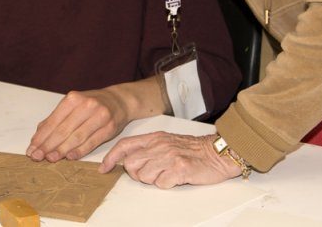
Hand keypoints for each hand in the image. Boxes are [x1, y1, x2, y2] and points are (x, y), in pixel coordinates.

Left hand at [26, 87, 129, 161]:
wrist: (119, 101)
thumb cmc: (92, 104)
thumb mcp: (74, 104)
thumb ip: (57, 118)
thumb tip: (39, 135)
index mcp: (73, 99)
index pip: (53, 121)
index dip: (41, 136)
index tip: (31, 148)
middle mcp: (86, 105)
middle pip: (63, 130)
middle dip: (48, 145)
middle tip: (36, 156)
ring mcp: (99, 116)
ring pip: (76, 137)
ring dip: (61, 150)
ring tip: (50, 158)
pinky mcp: (109, 128)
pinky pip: (92, 142)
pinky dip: (80, 151)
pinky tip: (69, 157)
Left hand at [98, 132, 242, 187]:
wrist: (218, 153)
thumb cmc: (193, 150)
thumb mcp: (167, 142)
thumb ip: (149, 148)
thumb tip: (128, 160)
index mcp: (155, 137)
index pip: (125, 145)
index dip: (111, 157)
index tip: (104, 168)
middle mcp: (160, 145)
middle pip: (131, 164)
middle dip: (136, 174)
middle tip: (152, 173)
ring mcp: (169, 156)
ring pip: (144, 176)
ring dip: (153, 180)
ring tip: (168, 174)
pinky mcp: (180, 169)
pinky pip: (161, 184)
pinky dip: (167, 184)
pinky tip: (177, 177)